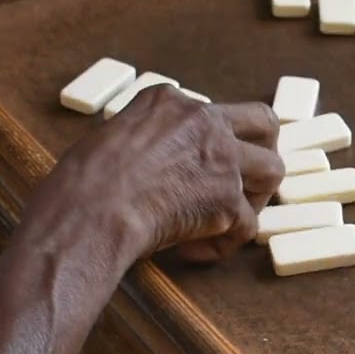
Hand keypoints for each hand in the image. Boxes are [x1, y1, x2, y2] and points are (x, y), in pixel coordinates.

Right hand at [37, 87, 283, 263]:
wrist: (89, 210)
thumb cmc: (82, 182)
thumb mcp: (111, 138)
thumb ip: (148, 141)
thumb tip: (157, 167)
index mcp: (169, 100)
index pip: (212, 113)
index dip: (210, 144)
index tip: (190, 170)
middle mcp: (204, 121)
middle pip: (265, 124)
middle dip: (262, 151)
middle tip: (245, 181)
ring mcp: (222, 158)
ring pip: (272, 170)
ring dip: (254, 199)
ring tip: (225, 221)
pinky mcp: (228, 199)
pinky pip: (247, 226)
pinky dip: (223, 246)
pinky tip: (193, 253)